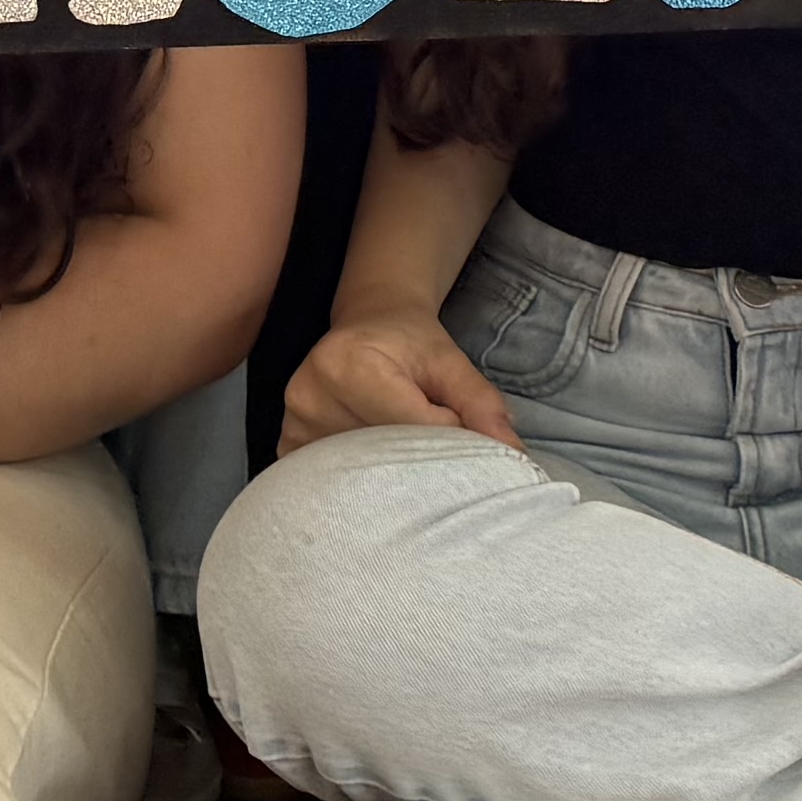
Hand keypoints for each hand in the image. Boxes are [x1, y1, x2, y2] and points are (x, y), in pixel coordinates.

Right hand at [280, 310, 519, 456]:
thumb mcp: (451, 363)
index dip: (443, 439)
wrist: (370, 320)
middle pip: (380, 455)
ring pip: (355, 473)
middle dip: (416, 462)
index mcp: (352, 365)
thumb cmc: (413, 342)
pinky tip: (371, 467)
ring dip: (386, 472)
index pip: (410, 430)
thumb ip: (482, 406)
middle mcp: (312, 392)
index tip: (455, 432)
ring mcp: (295, 420)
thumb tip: (513, 455)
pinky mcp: (288, 439)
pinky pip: (327, 478)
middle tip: (433, 450)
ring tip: (400, 449)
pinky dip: (355, 480)